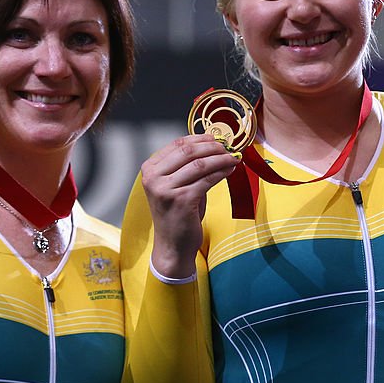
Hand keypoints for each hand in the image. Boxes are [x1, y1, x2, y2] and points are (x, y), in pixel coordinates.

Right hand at [140, 134, 239, 278]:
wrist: (172, 244)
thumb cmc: (177, 213)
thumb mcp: (176, 184)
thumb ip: (187, 166)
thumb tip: (213, 145)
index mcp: (150, 169)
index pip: (177, 144)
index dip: (200, 138)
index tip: (217, 138)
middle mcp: (153, 178)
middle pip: (188, 151)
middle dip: (212, 146)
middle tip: (228, 147)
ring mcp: (166, 189)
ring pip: (200, 164)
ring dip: (220, 158)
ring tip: (233, 157)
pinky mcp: (181, 200)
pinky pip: (207, 180)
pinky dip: (222, 172)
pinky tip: (230, 170)